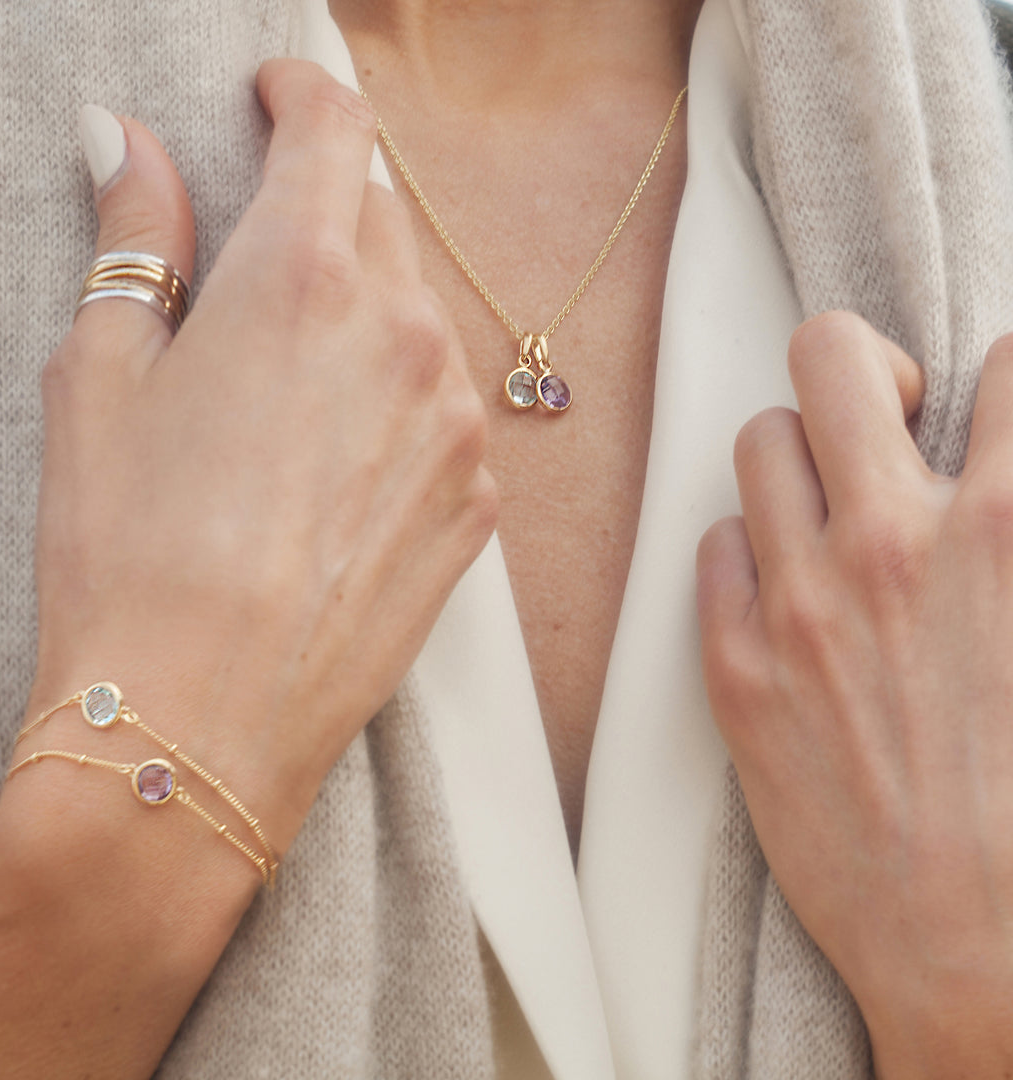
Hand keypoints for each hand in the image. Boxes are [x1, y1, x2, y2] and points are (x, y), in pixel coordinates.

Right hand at [31, 60, 497, 849]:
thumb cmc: (129, 554)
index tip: (277, 98)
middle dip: (328, 212)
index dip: (303, 97)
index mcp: (306, 279)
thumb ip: (137, 241)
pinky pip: (446, 412)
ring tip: (292, 389)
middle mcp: (406, 335)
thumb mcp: (102, 379)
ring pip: (421, 318)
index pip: (334, 131)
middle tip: (267, 257)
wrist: (202, 724)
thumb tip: (126, 142)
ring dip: (366, 316)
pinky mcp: (476, 503)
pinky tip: (339, 463)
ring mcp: (456, 424)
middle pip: (383, 220)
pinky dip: (400, 402)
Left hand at [697, 312, 1012, 1077]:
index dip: (997, 382)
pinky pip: (714, 547)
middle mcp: (894, 547)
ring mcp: (801, 603)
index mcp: (1008, 531)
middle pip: (831, 358)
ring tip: (830, 512)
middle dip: (860, 366)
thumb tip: (991, 477)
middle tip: (881, 417)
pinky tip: (785, 594)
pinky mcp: (734, 667)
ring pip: (759, 442)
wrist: (983, 952)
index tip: (981, 412)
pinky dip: (748, 555)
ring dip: (799, 461)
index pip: (1008, 366)